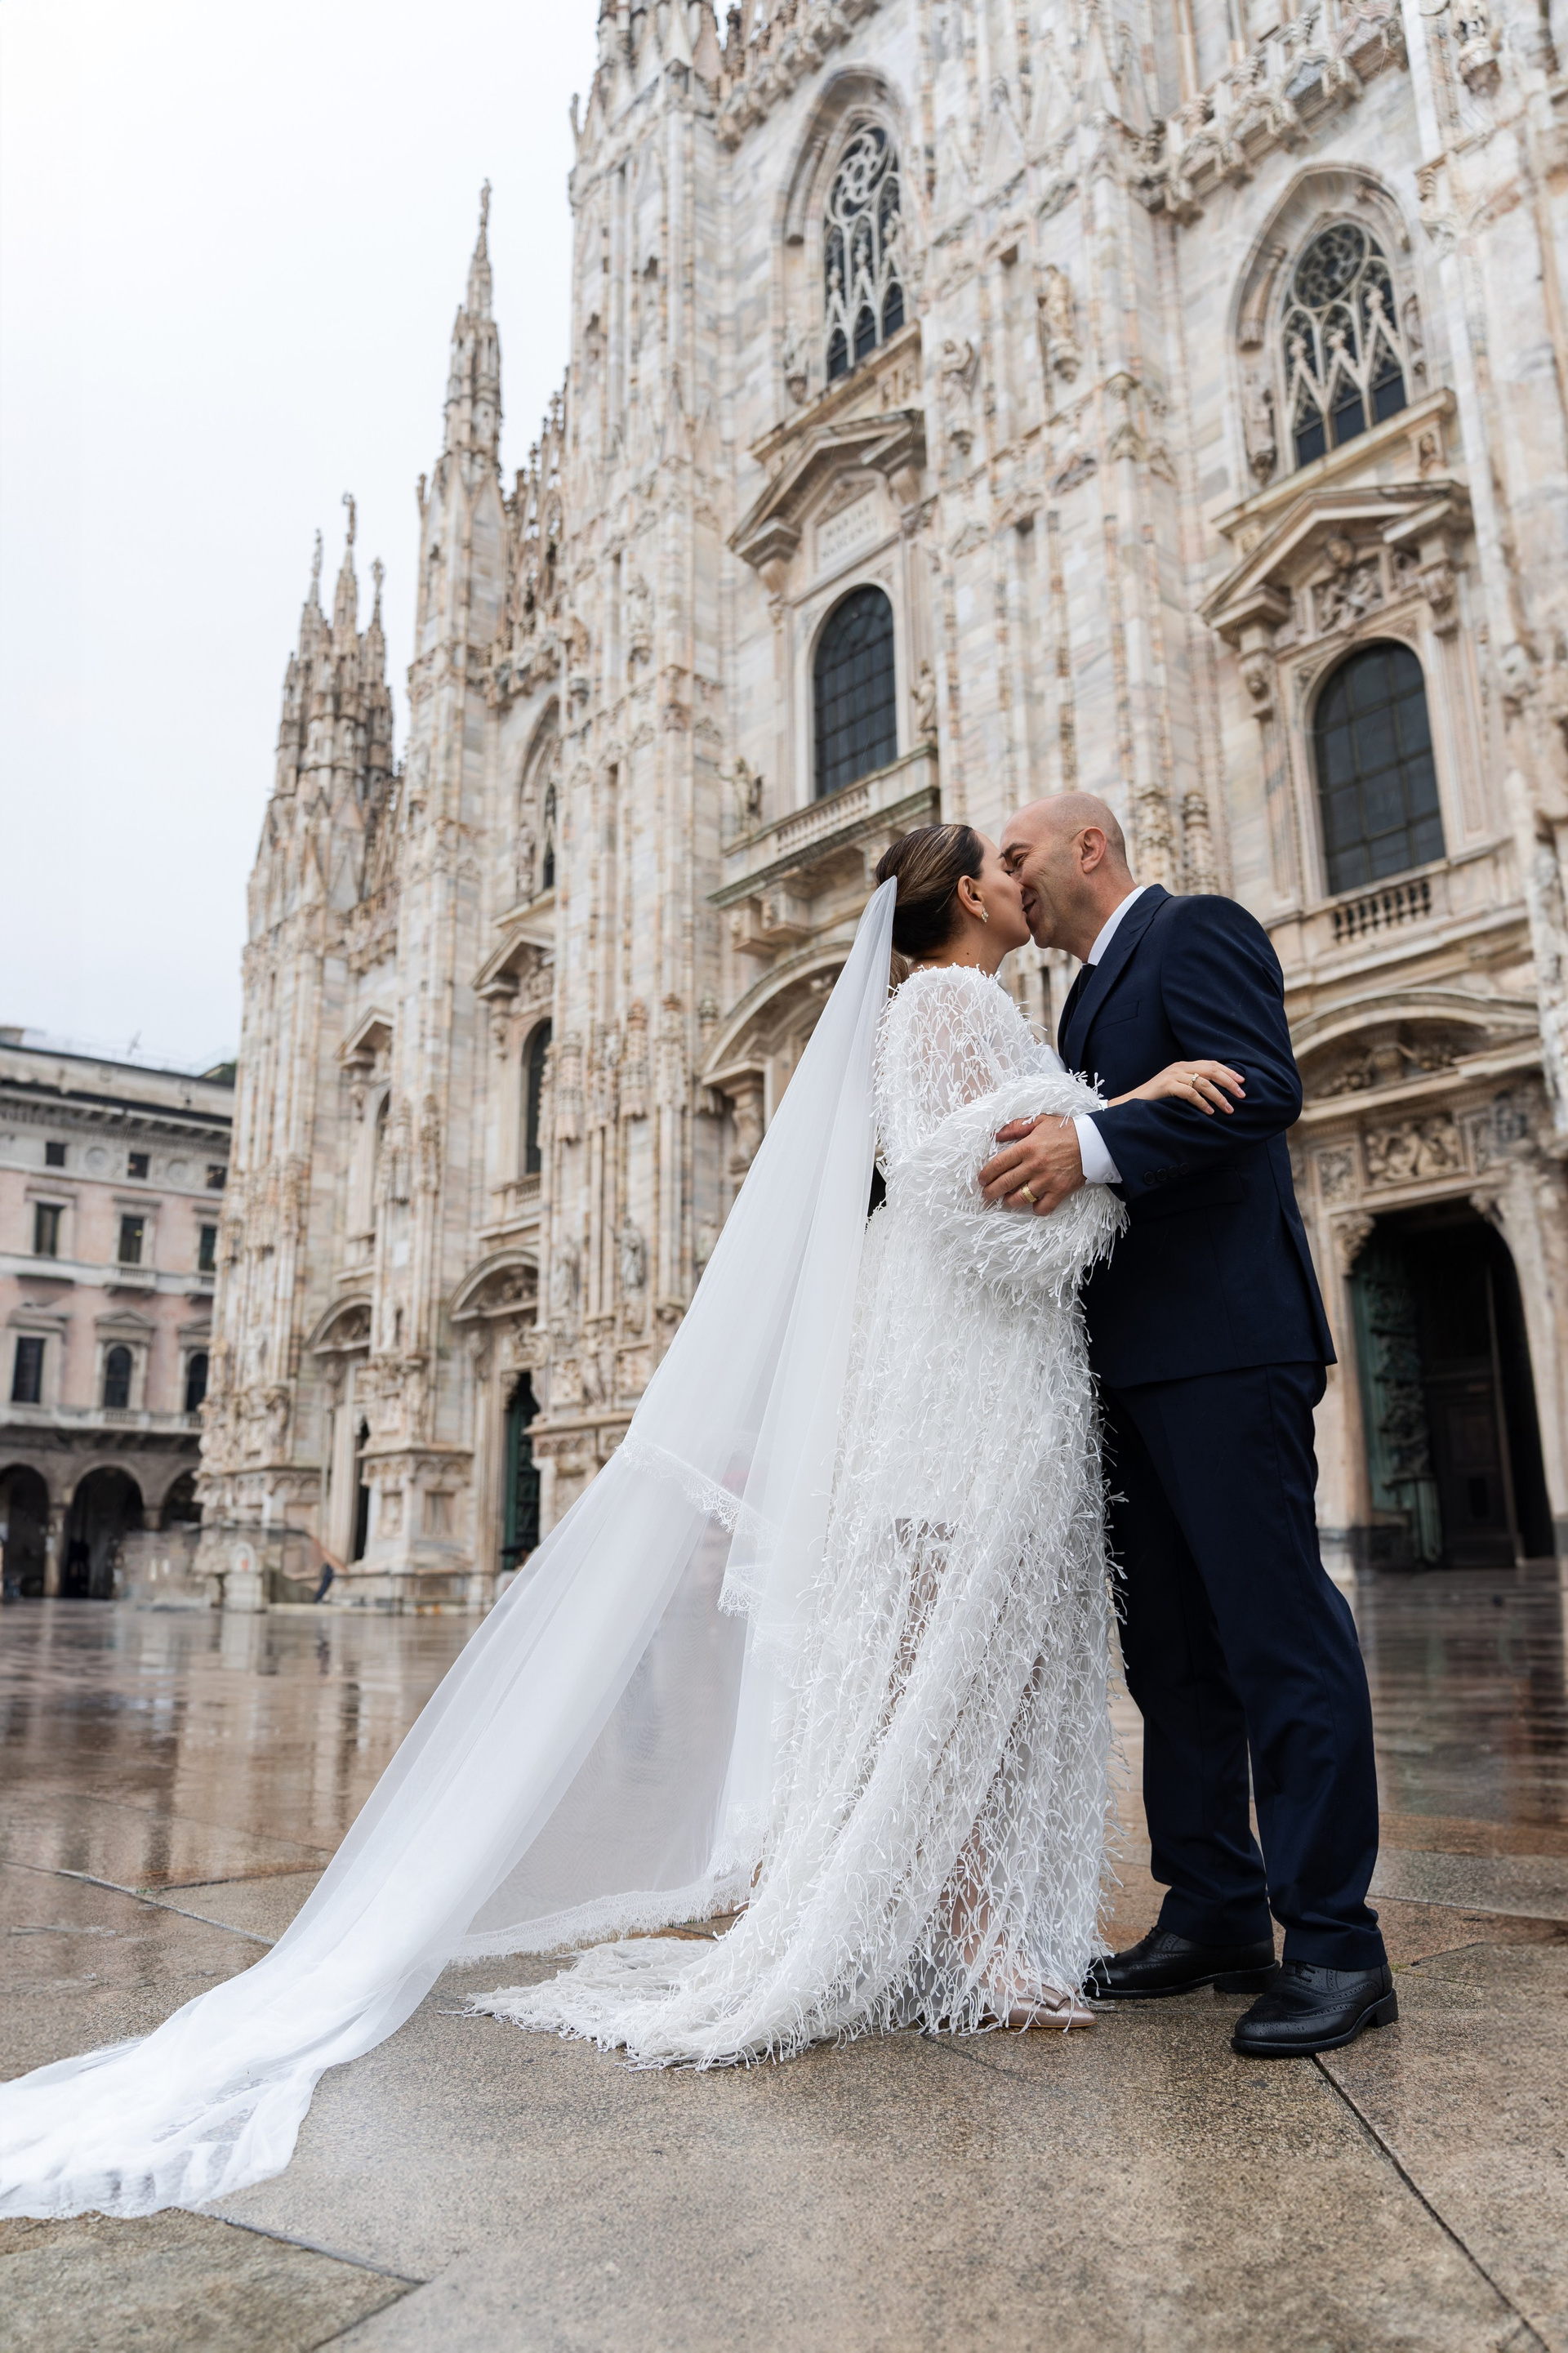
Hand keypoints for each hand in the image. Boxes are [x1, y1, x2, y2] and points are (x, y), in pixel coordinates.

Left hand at [978, 1115, 1084, 1214]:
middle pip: (1005, 1183)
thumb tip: (997, 1135)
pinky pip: (1043, 1207)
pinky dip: (1036, 1209)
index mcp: (1027, 1147)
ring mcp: (1047, 1180)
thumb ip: (1016, 1127)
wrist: (1094, 1141)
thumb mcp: (1040, 1120)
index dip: (986, 1174)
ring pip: (1020, 1198)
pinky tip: (1032, 1204)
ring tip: (1006, 1200)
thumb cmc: (1066, 1130)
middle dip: (991, 1192)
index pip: (999, 1164)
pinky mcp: (1060, 1190)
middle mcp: (1034, 1165)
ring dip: (1009, 1202)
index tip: (981, 1180)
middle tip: (986, 1195)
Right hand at [1108, 1058, 1244, 1115]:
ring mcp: (1173, 1075)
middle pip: (1211, 1070)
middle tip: (1242, 1095)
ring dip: (1219, 1096)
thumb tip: (1217, 1092)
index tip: (1242, 1082)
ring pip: (1203, 1082)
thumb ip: (1192, 1085)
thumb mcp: (1177, 1088)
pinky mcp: (1167, 1086)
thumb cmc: (1157, 1098)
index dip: (1229, 1072)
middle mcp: (1180, 1067)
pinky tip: (1210, 1112)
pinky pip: (1190, 1092)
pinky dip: (1202, 1103)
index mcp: (1184, 1065)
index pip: (1212, 1064)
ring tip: (1229, 1108)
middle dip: (1229, 1082)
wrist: (1133, 1102)